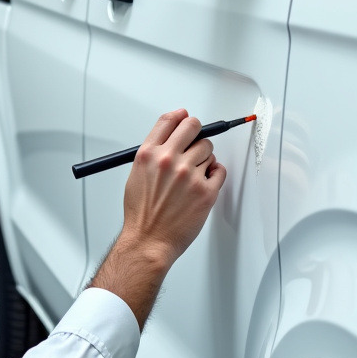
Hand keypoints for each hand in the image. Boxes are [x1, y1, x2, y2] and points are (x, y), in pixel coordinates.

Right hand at [122, 109, 226, 263]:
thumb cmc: (142, 214)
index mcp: (149, 154)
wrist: (148, 241)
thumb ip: (153, 153)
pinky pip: (220, 170)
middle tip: (196, 143)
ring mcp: (189, 175)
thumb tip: (170, 138)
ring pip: (209, 150)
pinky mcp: (206, 191)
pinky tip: (204, 183)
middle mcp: (169, 161)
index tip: (185, 117)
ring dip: (205, 158)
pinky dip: (215, 174)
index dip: (180, 117)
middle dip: (197, 133)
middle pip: (194, 127)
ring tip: (194, 174)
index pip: (169, 120)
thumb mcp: (136, 174)